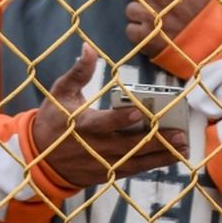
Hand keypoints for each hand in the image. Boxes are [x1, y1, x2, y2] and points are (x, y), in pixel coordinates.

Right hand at [30, 46, 187, 186]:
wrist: (38, 158)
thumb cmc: (53, 119)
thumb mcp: (60, 93)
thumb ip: (78, 73)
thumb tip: (88, 48)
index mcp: (80, 125)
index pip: (102, 124)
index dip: (120, 119)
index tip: (139, 113)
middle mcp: (92, 147)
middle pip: (127, 146)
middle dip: (154, 141)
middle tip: (179, 134)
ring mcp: (100, 163)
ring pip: (134, 161)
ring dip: (160, 156)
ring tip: (183, 148)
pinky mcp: (105, 174)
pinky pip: (131, 170)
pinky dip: (151, 165)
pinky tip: (171, 157)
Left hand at [126, 0, 214, 58]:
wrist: (212, 48)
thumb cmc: (205, 12)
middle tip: (165, 8)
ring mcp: (155, 17)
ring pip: (132, 9)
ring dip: (143, 17)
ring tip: (162, 23)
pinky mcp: (147, 37)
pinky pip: (131, 30)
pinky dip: (141, 35)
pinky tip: (157, 35)